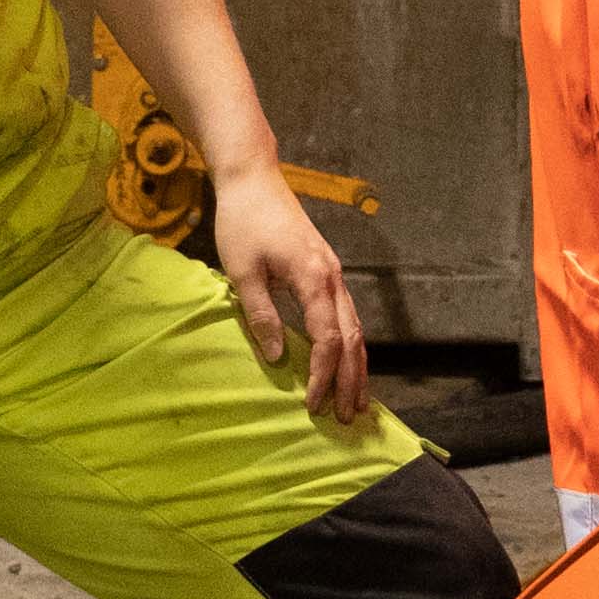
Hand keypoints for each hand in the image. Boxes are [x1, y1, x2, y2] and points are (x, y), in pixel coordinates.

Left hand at [212, 160, 370, 420]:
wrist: (255, 181)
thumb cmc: (242, 224)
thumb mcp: (242, 271)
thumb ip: (261, 314)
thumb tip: (276, 357)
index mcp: (313, 277)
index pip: (326, 338)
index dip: (321, 374)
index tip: (311, 404)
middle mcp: (332, 277)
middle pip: (352, 337)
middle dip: (350, 380)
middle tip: (346, 417)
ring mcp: (334, 273)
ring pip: (356, 328)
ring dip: (356, 367)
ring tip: (355, 401)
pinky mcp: (327, 272)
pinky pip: (347, 317)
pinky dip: (350, 346)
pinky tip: (345, 365)